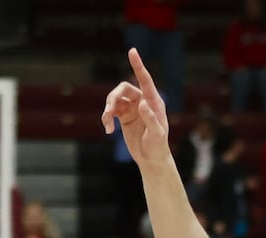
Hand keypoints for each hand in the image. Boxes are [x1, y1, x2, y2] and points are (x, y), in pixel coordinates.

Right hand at [101, 49, 172, 168]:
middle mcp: (142, 101)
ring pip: (114, 100)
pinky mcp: (124, 117)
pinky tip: (108, 130)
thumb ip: (150, 118)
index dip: (138, 65)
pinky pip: (111, 111)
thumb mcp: (157, 134)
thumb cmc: (158, 146)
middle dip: (112, 99)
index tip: (132, 51)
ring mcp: (132, 108)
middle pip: (122, 89)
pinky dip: (106, 118)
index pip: (145, 79)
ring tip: (107, 125)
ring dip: (107, 110)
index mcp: (153, 101)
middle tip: (108, 113)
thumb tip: (141, 103)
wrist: (151, 159)